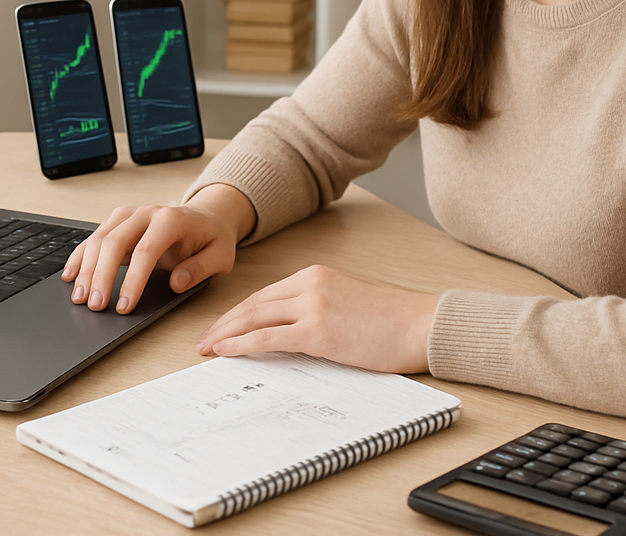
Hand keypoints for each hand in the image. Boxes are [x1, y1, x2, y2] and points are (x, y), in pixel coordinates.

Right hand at [63, 184, 255, 313]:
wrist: (207, 217)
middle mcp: (146, 213)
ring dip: (86, 270)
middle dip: (101, 276)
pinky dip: (80, 257)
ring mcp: (129, 215)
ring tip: (80, 298)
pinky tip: (70, 276)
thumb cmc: (212, 238)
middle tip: (96, 306)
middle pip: (114, 242)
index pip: (146, 251)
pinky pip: (94, 238)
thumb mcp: (221, 255)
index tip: (124, 306)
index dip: (132, 281)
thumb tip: (177, 282)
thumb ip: (201, 268)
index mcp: (171, 220)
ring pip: (99, 239)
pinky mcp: (118, 222)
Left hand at [196, 264, 439, 373]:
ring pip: (254, 318)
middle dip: (224, 323)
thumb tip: (293, 329)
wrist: (422, 323)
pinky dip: (241, 345)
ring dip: (225, 334)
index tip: (221, 326)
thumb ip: (319, 306)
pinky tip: (225, 352)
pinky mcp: (318, 331)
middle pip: (253, 304)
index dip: (238, 312)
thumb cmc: (394, 319)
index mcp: (317, 275)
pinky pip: (267, 337)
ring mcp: (313, 305)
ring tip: (206, 348)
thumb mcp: (349, 300)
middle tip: (203, 339)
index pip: (265, 294)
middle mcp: (310, 284)